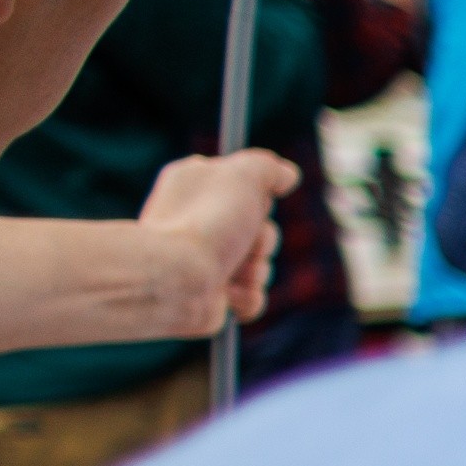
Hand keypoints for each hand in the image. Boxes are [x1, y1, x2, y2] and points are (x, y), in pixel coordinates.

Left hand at [135, 151, 293, 330]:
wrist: (176, 279)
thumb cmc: (208, 222)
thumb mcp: (243, 176)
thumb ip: (267, 167)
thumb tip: (288, 174)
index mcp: (195, 185)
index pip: (243, 185)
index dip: (257, 196)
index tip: (253, 200)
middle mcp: (197, 220)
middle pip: (259, 229)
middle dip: (263, 239)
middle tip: (244, 240)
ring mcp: (202, 259)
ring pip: (258, 265)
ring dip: (256, 270)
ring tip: (233, 272)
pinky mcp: (211, 294)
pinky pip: (250, 297)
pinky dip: (248, 297)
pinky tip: (230, 295)